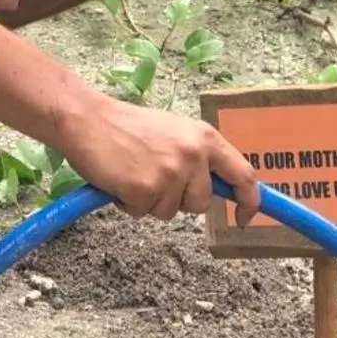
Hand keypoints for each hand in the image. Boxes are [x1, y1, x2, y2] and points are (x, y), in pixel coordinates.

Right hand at [54, 95, 261, 224]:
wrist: (87, 119)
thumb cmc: (127, 127)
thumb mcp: (175, 133)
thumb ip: (199, 156)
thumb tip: (223, 187)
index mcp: (204, 137)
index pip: (243, 174)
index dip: (249, 201)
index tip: (246, 217)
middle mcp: (193, 155)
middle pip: (201, 203)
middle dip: (178, 199)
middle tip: (153, 176)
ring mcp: (171, 173)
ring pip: (170, 212)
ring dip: (150, 201)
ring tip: (133, 172)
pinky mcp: (146, 189)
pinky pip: (143, 213)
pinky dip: (129, 203)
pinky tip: (120, 180)